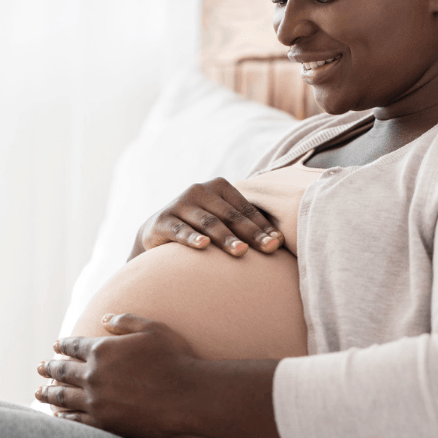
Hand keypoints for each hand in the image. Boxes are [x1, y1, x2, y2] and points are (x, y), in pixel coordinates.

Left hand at [35, 313, 201, 437]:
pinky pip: (76, 420)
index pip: (74, 346)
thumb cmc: (174, 359)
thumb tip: (104, 319)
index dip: (63, 345)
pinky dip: (64, 416)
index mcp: (102, 350)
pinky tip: (58, 415)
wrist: (187, 397)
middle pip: (63, 371)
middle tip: (39, 368)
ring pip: (64, 396)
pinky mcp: (104, 423)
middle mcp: (93, 375)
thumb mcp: (152, 329)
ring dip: (49, 393)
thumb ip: (125, 322)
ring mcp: (96, 401)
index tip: (55, 346)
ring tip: (39, 392)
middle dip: (49, 368)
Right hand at [129, 178, 282, 259]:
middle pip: (230, 215)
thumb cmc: (200, 227)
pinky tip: (203, 246)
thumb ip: (244, 225)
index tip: (278, 244)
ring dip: (225, 238)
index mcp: (218, 187)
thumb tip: (280, 241)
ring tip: (241, 251)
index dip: (263, 226)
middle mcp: (199, 190)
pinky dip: (192, 238)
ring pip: (208, 223)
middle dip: (250, 234)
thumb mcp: (221, 220)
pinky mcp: (162, 220)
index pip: (245, 209)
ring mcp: (180, 204)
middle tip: (268, 249)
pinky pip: (180, 230)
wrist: (157, 231)